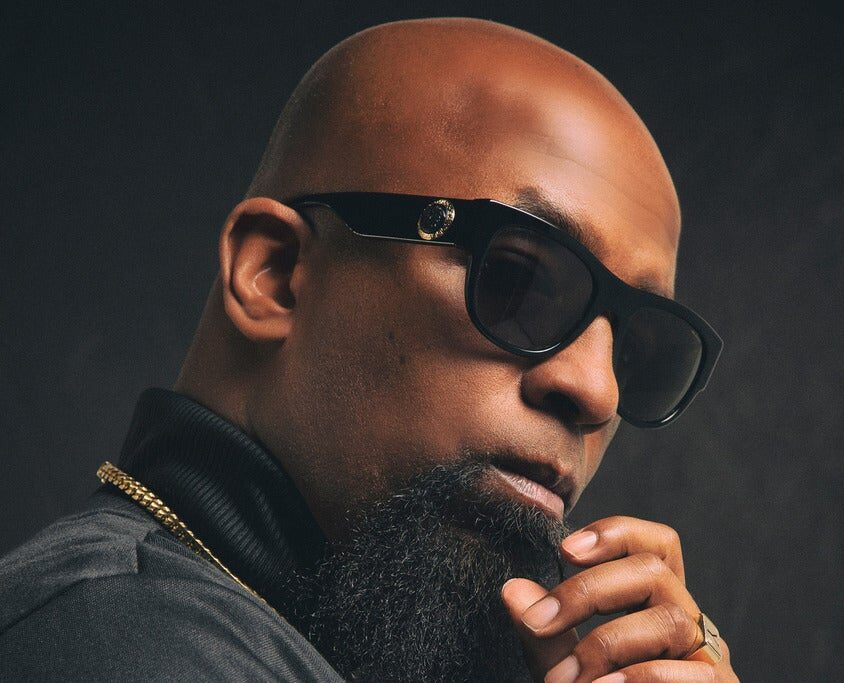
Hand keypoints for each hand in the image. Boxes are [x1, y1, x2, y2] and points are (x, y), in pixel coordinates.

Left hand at [501, 516, 738, 681]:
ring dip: (606, 644)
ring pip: (670, 619)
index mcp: (655, 606)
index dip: (616, 533)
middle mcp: (687, 625)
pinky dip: (638, 678)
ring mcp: (708, 660)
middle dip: (587, 590)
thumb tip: (511, 589)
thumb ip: (543, 633)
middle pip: (653, 571)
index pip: (655, 545)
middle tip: (538, 621)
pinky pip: (690, 674)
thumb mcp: (562, 670)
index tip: (563, 550)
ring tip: (564, 680)